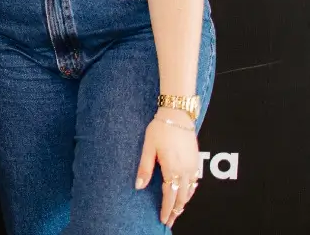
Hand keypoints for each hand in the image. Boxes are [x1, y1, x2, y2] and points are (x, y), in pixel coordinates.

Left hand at [135, 109, 200, 226]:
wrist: (177, 115)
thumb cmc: (160, 129)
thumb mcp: (148, 148)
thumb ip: (144, 168)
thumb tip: (138, 186)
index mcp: (172, 168)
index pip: (169, 195)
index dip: (166, 209)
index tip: (163, 219)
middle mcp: (185, 170)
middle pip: (182, 197)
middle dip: (176, 211)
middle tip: (169, 220)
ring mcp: (193, 166)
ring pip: (190, 191)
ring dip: (184, 203)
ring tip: (177, 211)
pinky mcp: (196, 161)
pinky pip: (195, 182)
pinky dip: (190, 192)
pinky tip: (186, 193)